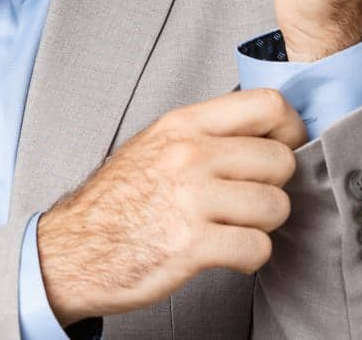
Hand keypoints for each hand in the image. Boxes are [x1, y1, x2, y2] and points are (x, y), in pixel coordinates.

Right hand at [36, 88, 306, 325]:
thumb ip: (207, 133)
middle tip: (248, 200)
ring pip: (276, 206)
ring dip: (262, 225)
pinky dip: (249, 256)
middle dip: (273, 186)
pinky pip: (258, 248)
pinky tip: (225, 253)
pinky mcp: (192, 245)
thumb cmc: (117, 201)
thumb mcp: (156, 145)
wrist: (72, 250)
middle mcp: (189, 155)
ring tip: (234, 227)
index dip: (289, 130)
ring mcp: (191, 199)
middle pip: (281, 160)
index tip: (280, 150)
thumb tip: (267, 131)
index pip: (269, 105)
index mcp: (183, 125)